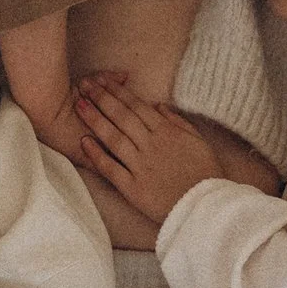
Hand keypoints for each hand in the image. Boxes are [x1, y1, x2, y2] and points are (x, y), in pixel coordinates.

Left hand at [74, 71, 222, 225]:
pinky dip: (96, 155)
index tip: (103, 80)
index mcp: (167, 132)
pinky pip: (111, 168)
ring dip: (95, 120)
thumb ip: (178, 122)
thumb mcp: (198, 141)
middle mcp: (152, 145)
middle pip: (122, 117)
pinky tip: (83, 141)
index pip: (138, 107)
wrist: (207, 207)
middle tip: (84, 84)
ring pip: (113, 138)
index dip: (118, 92)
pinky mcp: (133, 188)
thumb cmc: (205, 174)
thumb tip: (159, 105)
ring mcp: (141, 166)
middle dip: (102, 98)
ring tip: (79, 105)